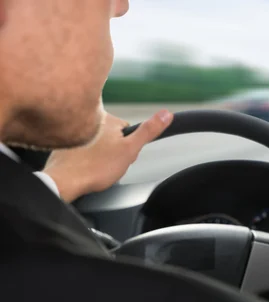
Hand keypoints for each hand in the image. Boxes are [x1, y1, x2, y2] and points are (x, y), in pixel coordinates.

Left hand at [43, 110, 172, 201]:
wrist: (64, 182)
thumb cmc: (96, 167)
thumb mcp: (130, 149)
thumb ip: (148, 131)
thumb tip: (166, 113)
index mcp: (105, 119)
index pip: (126, 130)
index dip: (127, 146)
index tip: (121, 156)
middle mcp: (87, 121)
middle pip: (110, 137)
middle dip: (112, 150)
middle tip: (108, 164)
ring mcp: (74, 133)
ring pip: (96, 145)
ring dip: (98, 155)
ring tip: (96, 167)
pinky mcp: (63, 146)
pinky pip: (81, 152)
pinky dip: (84, 159)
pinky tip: (84, 168)